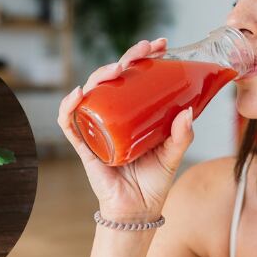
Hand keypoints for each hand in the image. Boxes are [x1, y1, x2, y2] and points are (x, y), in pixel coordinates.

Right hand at [57, 38, 194, 222]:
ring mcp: (96, 127)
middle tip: (145, 49)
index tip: (161, 45)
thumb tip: (188, 111)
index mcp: (134, 113)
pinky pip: (70, 123)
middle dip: (127, 58)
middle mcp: (113, 116)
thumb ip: (182, 136)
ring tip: (116, 70)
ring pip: (91, 93)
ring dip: (99, 75)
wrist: (137, 211)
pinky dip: (69, 107)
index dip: (145, 58)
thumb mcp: (172, 155)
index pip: (136, 77)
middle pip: (113, 79)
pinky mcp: (84, 145)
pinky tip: (78, 94)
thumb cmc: (153, 182)